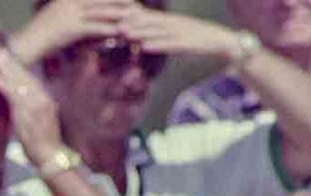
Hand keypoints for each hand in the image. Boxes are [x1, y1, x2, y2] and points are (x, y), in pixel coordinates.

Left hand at [0, 52, 64, 165]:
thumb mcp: (39, 124)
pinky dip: (4, 86)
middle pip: (26, 78)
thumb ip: (30, 112)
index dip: (19, 71)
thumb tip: (18, 106)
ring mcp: (37, 105)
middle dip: (12, 66)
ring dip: (7, 71)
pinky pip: (14, 96)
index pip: (32, 82)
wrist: (51, 157)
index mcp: (47, 102)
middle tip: (0, 54)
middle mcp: (43, 100)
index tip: (10, 62)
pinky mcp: (28, 113)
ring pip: (20, 84)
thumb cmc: (44, 145)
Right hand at [12, 0, 134, 64]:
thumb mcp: (55, 18)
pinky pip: (94, 27)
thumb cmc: (39, 35)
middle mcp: (70, 3)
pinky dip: (108, 29)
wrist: (26, 46)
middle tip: (136, 6)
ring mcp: (70, 15)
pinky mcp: (70, 29)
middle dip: (119, 1)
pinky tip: (119, 32)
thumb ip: (71, 12)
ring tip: (134, 18)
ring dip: (119, 15)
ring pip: (101, 11)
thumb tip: (86, 17)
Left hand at [119, 8, 238, 60]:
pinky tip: (145, 47)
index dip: (127, 13)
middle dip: (128, 21)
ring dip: (140, 31)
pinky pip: (170, 44)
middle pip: (147, 21)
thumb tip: (136, 39)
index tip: (107, 13)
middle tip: (111, 21)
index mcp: (168, 21)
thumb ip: (155, 36)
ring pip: (157, 31)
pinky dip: (157, 45)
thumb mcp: (173, 36)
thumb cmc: (196, 40)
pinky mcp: (188, 43)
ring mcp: (180, 32)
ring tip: (124, 32)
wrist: (224, 42)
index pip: (144, 15)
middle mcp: (172, 23)